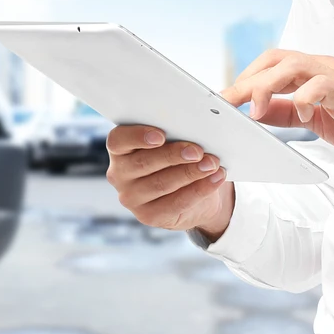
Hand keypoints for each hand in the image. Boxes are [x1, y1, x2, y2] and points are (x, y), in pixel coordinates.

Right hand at [105, 125, 234, 236]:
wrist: (188, 192)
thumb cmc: (178, 158)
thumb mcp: (174, 140)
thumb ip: (178, 129)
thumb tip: (207, 117)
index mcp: (120, 150)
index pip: (118, 141)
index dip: (137, 137)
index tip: (161, 135)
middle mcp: (119, 174)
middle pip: (143, 163)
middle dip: (173, 155)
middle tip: (197, 151)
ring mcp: (131, 198)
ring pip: (161, 184)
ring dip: (190, 173)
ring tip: (212, 164)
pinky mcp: (148, 216)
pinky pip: (175, 203)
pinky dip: (199, 190)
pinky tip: (214, 179)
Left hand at [220, 49, 333, 181]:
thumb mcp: (318, 119)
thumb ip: (287, 112)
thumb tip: (254, 113)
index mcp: (315, 73)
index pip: (271, 65)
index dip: (244, 79)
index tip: (222, 100)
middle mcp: (324, 67)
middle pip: (274, 59)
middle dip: (246, 80)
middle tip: (226, 104)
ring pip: (291, 66)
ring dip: (265, 87)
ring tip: (253, 112)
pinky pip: (319, 85)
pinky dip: (303, 100)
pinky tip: (301, 118)